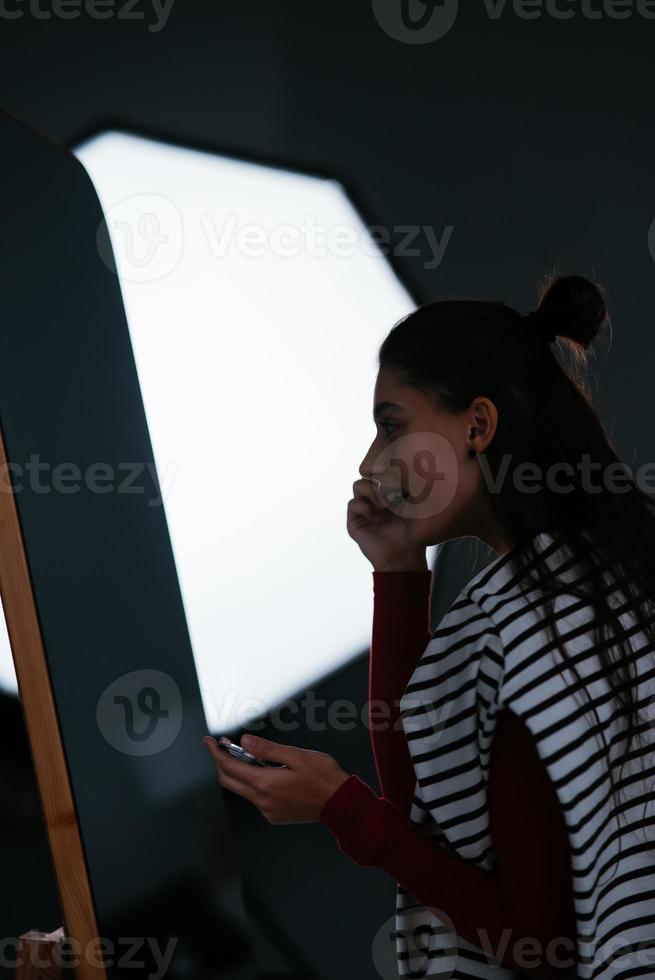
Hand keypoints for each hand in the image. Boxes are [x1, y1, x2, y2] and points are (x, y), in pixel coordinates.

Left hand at [203, 734, 350, 824]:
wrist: (341, 804)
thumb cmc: (324, 778)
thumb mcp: (297, 756)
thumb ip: (268, 749)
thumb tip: (244, 742)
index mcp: (265, 784)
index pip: (230, 767)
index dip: (216, 753)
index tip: (210, 741)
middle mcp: (262, 800)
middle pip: (229, 781)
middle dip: (221, 762)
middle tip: (220, 747)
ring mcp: (268, 810)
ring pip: (242, 790)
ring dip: (237, 773)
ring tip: (244, 755)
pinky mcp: (275, 815)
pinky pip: (255, 798)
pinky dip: (252, 783)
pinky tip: (263, 772)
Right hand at [347, 477, 426, 570]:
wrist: (404, 556)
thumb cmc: (414, 532)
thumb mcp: (413, 504)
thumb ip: (404, 485)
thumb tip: (400, 467)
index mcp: (388, 494)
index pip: (380, 471)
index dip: (387, 472)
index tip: (401, 481)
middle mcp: (374, 500)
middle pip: (368, 475)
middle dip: (380, 479)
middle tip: (394, 493)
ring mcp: (364, 511)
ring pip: (358, 485)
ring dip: (372, 491)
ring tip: (385, 505)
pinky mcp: (355, 522)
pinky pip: (353, 503)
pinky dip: (364, 506)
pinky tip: (376, 516)